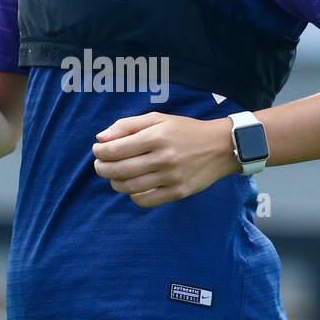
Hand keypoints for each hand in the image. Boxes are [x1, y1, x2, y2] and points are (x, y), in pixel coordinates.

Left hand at [91, 111, 236, 207]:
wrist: (221, 146)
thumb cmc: (185, 130)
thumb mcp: (158, 118)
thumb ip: (128, 125)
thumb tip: (101, 138)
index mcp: (156, 136)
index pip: (115, 149)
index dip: (100, 152)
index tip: (98, 151)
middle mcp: (164, 157)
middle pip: (119, 170)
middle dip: (102, 169)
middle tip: (100, 165)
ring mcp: (172, 177)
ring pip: (129, 187)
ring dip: (115, 183)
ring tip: (115, 176)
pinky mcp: (178, 192)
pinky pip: (146, 200)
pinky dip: (133, 196)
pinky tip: (134, 187)